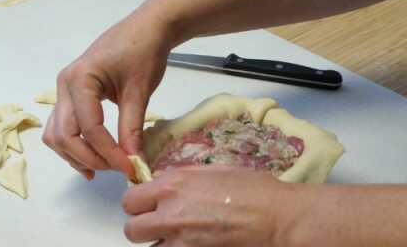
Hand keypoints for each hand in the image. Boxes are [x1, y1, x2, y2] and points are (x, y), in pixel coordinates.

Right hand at [42, 0, 173, 179]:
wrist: (147, 28)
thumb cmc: (144, 52)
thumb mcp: (139, 92)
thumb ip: (131, 128)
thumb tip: (133, 163)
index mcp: (80, 80)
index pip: (89, 128)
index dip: (109, 153)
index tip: (131, 168)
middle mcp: (64, 85)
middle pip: (63, 135)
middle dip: (89, 158)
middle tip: (117, 169)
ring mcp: (64, 89)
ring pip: (56, 133)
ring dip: (75, 155)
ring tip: (103, 168)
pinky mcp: (71, 94)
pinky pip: (63, 125)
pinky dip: (74, 144)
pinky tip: (93, 158)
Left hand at [122, 167, 296, 245]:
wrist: (280, 218)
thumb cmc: (253, 189)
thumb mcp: (212, 170)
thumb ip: (180, 176)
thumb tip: (160, 181)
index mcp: (171, 187)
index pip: (129, 201)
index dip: (138, 203)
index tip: (149, 204)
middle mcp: (169, 216)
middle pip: (132, 230)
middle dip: (143, 227)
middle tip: (160, 224)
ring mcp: (181, 243)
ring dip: (160, 244)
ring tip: (180, 237)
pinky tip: (193, 245)